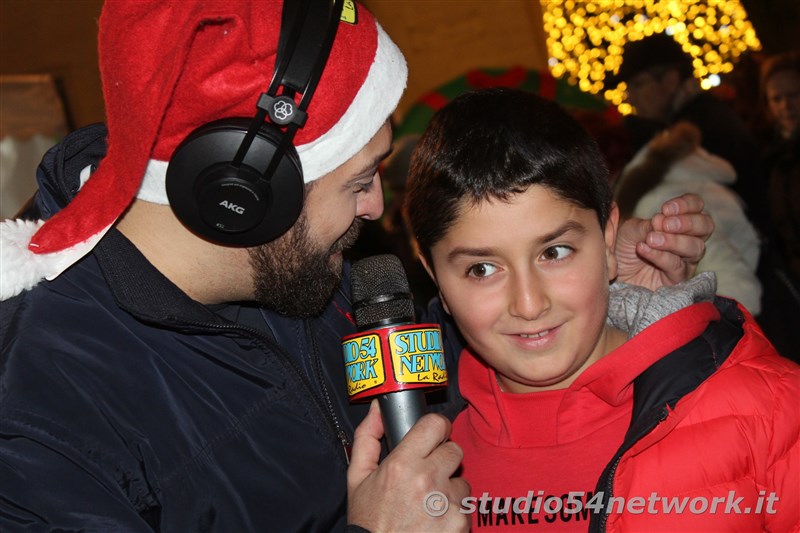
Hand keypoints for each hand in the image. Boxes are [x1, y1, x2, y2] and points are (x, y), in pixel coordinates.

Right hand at [347, 401, 469, 531]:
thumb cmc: (368, 521)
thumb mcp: (357, 478)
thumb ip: (367, 437)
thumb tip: (378, 408)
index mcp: (402, 464)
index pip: (436, 425)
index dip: (436, 428)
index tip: (432, 436)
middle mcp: (428, 480)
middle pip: (454, 450)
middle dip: (442, 459)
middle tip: (427, 475)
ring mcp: (447, 503)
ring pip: (462, 480)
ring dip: (449, 488)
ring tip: (428, 504)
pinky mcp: (461, 523)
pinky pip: (465, 506)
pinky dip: (453, 512)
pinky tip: (434, 522)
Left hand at [615, 193, 713, 289]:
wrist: (610, 274)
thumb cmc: (623, 248)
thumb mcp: (630, 230)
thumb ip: (646, 224)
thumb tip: (661, 219)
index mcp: (680, 222)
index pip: (696, 206)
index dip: (686, 204)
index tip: (665, 208)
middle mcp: (688, 240)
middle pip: (705, 226)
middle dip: (687, 222)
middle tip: (664, 224)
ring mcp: (685, 261)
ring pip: (695, 248)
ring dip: (673, 241)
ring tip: (651, 239)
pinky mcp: (677, 280)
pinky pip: (677, 267)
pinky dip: (660, 256)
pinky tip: (643, 249)